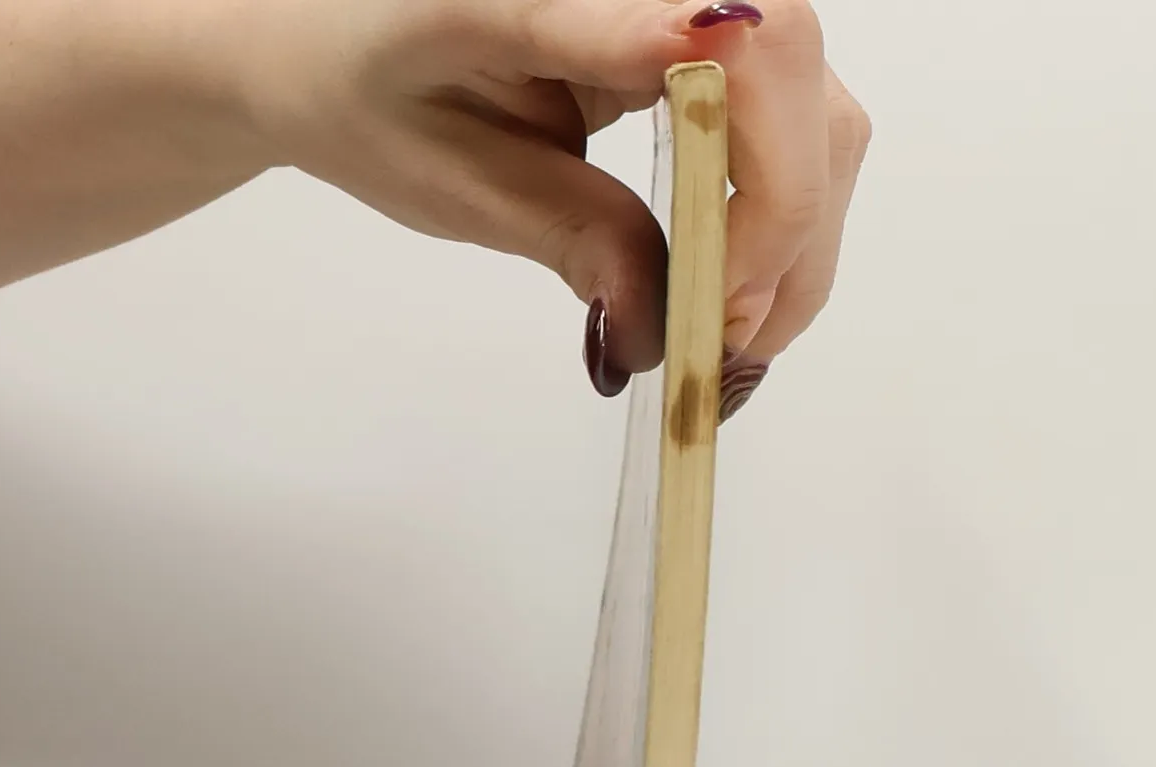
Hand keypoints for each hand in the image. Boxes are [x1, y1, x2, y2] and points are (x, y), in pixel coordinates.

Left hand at [213, 0, 869, 400]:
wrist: (334, 43)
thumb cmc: (372, 88)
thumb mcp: (454, 178)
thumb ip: (567, 231)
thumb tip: (657, 327)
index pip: (748, 51)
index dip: (763, 190)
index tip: (722, 306)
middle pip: (805, 85)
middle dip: (787, 233)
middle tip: (723, 344)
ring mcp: (698, 6)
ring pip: (821, 112)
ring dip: (798, 238)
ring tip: (728, 331)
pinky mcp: (711, 44)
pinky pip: (796, 122)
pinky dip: (782, 217)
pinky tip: (733, 284)